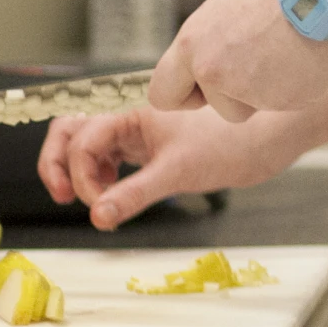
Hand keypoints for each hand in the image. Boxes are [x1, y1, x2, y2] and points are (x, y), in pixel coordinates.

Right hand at [38, 106, 296, 228]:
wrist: (268, 138)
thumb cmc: (230, 144)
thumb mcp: (178, 172)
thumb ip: (135, 194)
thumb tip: (99, 217)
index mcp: (133, 110)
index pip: (82, 137)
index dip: (80, 174)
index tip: (98, 206)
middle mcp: (131, 115)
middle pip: (72, 131)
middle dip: (59, 162)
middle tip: (64, 197)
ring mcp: (139, 130)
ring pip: (89, 145)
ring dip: (80, 171)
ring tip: (93, 200)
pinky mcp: (150, 145)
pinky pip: (111, 156)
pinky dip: (102, 175)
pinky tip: (112, 195)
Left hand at [149, 0, 327, 123]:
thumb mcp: (222, 13)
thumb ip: (207, 47)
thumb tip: (204, 70)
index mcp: (192, 47)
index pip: (162, 95)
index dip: (184, 93)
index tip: (202, 87)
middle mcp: (214, 73)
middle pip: (215, 106)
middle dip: (231, 96)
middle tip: (256, 65)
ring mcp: (250, 90)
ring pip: (253, 105)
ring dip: (267, 89)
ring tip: (286, 51)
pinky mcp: (286, 100)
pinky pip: (286, 100)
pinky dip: (296, 84)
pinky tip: (305, 55)